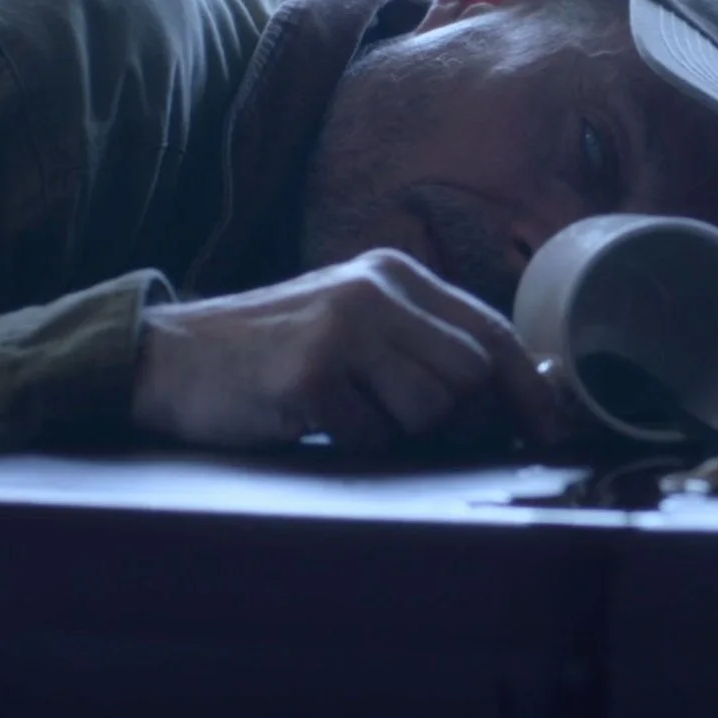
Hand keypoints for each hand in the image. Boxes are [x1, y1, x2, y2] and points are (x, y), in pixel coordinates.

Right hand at [131, 249, 562, 450]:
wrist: (168, 359)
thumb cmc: (272, 356)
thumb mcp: (356, 328)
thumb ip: (426, 347)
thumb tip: (516, 402)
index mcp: (396, 274)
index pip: (492, 332)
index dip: (528, 389)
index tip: (549, 433)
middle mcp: (376, 290)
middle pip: (472, 377)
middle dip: (455, 420)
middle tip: (401, 424)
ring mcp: (342, 328)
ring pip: (432, 410)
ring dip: (397, 433)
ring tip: (347, 411)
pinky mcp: (310, 373)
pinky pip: (373, 436)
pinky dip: (350, 443)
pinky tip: (312, 418)